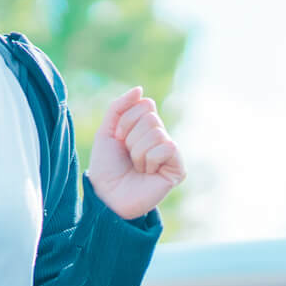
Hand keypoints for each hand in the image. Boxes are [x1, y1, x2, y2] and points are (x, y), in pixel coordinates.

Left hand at [87, 85, 186, 220]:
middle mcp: (161, 137)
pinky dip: (150, 160)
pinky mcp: (178, 168)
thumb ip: (119, 107)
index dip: (126, 122)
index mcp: (146, 127)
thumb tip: (140, 89)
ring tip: (137, 168)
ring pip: (157, 133)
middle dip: (131, 138)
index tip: (119, 141)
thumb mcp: (106, 132)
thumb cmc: (106, 167)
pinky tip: (148, 174)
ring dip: (138, 152)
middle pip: (151, 118)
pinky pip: (167, 147)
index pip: (146, 104)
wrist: (107, 196)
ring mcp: (171, 153)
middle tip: (128, 157)